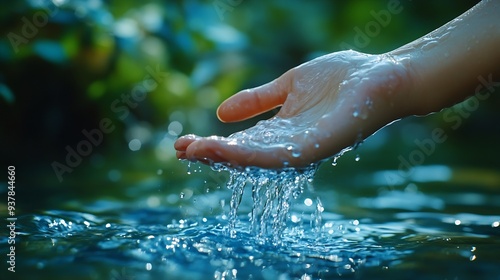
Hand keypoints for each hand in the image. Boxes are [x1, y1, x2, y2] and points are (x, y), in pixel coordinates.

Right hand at [174, 50, 415, 168]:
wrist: (382, 75)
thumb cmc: (342, 78)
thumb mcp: (288, 86)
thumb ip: (258, 99)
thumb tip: (220, 112)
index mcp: (282, 130)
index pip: (242, 142)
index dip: (214, 143)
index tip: (185, 143)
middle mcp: (289, 145)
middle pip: (245, 156)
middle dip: (212, 155)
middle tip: (181, 151)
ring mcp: (302, 148)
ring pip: (256, 160)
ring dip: (224, 158)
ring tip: (194, 151)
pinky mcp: (317, 147)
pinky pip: (278, 156)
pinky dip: (249, 155)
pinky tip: (225, 150)